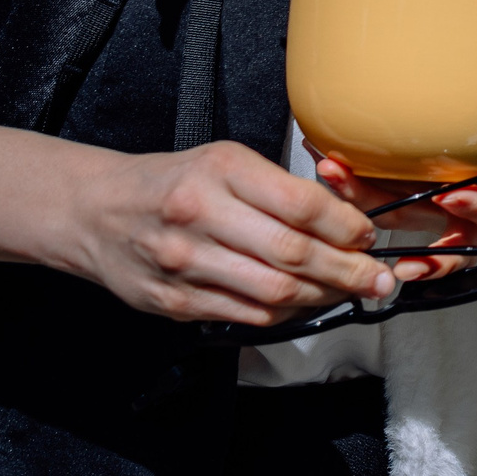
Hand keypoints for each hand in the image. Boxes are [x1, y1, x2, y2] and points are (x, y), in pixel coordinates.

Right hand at [61, 138, 399, 324]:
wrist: (97, 211)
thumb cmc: (174, 183)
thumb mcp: (226, 162)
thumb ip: (279, 188)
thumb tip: (344, 219)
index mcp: (221, 171)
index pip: (301, 204)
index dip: (346, 226)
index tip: (368, 236)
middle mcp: (201, 215)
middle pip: (293, 253)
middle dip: (348, 270)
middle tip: (378, 279)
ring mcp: (184, 263)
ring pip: (273, 290)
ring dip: (322, 296)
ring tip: (349, 292)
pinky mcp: (174, 301)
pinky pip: (246, 313)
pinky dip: (284, 312)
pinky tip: (303, 303)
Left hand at [317, 22, 476, 280]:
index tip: (457, 196)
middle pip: (430, 219)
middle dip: (388, 206)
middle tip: (350, 181)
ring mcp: (447, 221)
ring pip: (400, 219)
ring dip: (360, 203)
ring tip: (328, 173)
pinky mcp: (426, 217)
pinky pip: (389, 223)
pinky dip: (361, 213)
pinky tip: (332, 194)